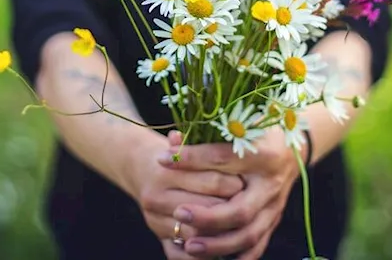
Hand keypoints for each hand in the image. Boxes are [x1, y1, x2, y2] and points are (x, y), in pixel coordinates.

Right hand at [129, 131, 245, 253]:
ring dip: (221, 233)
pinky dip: (204, 255)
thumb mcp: (188, 144)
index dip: (234, 184)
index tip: (249, 182)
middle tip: (252, 205)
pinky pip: (182, 255)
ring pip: (197, 235)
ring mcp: (155, 221)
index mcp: (165, 172)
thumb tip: (239, 143)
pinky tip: (225, 246)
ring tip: (243, 225)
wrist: (139, 166)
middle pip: (205, 210)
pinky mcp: (159, 238)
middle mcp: (155, 198)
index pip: (211, 182)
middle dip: (231, 208)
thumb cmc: (173, 151)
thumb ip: (208, 147)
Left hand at [158, 128, 301, 258]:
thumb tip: (172, 140)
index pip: (222, 158)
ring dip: (217, 244)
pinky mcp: (273, 220)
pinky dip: (236, 257)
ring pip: (248, 234)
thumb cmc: (260, 132)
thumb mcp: (238, 126)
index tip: (162, 160)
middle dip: (207, 217)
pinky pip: (257, 246)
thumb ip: (207, 134)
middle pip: (240, 210)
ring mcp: (274, 206)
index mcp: (263, 153)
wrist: (292, 148)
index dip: (190, 158)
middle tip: (178, 212)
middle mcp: (271, 183)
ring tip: (189, 245)